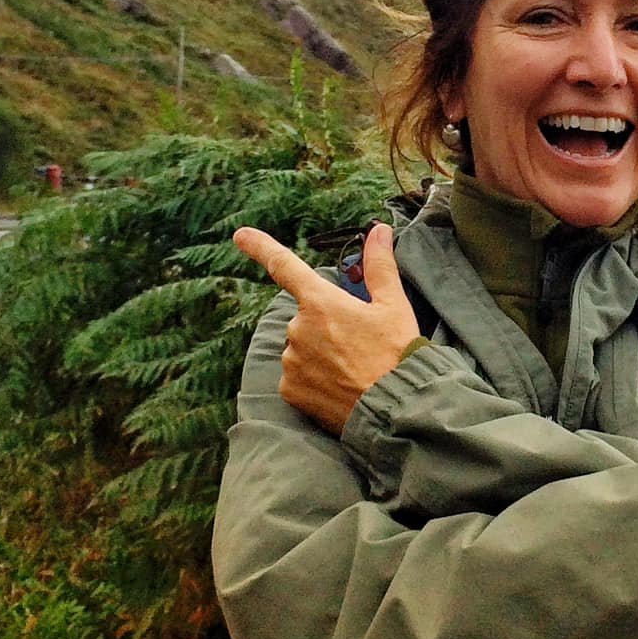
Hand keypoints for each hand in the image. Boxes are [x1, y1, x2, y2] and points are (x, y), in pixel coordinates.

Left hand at [233, 221, 420, 435]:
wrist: (395, 408)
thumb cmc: (397, 354)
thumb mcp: (394, 305)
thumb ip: (380, 265)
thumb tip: (379, 231)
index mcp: (320, 302)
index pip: (284, 265)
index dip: (260, 247)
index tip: (240, 236)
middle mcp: (297, 329)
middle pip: (305, 317)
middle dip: (327, 324)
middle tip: (359, 342)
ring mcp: (291, 361)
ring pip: (301, 348)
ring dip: (321, 352)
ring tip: (354, 368)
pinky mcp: (290, 390)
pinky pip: (297, 376)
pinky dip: (314, 378)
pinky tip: (340, 385)